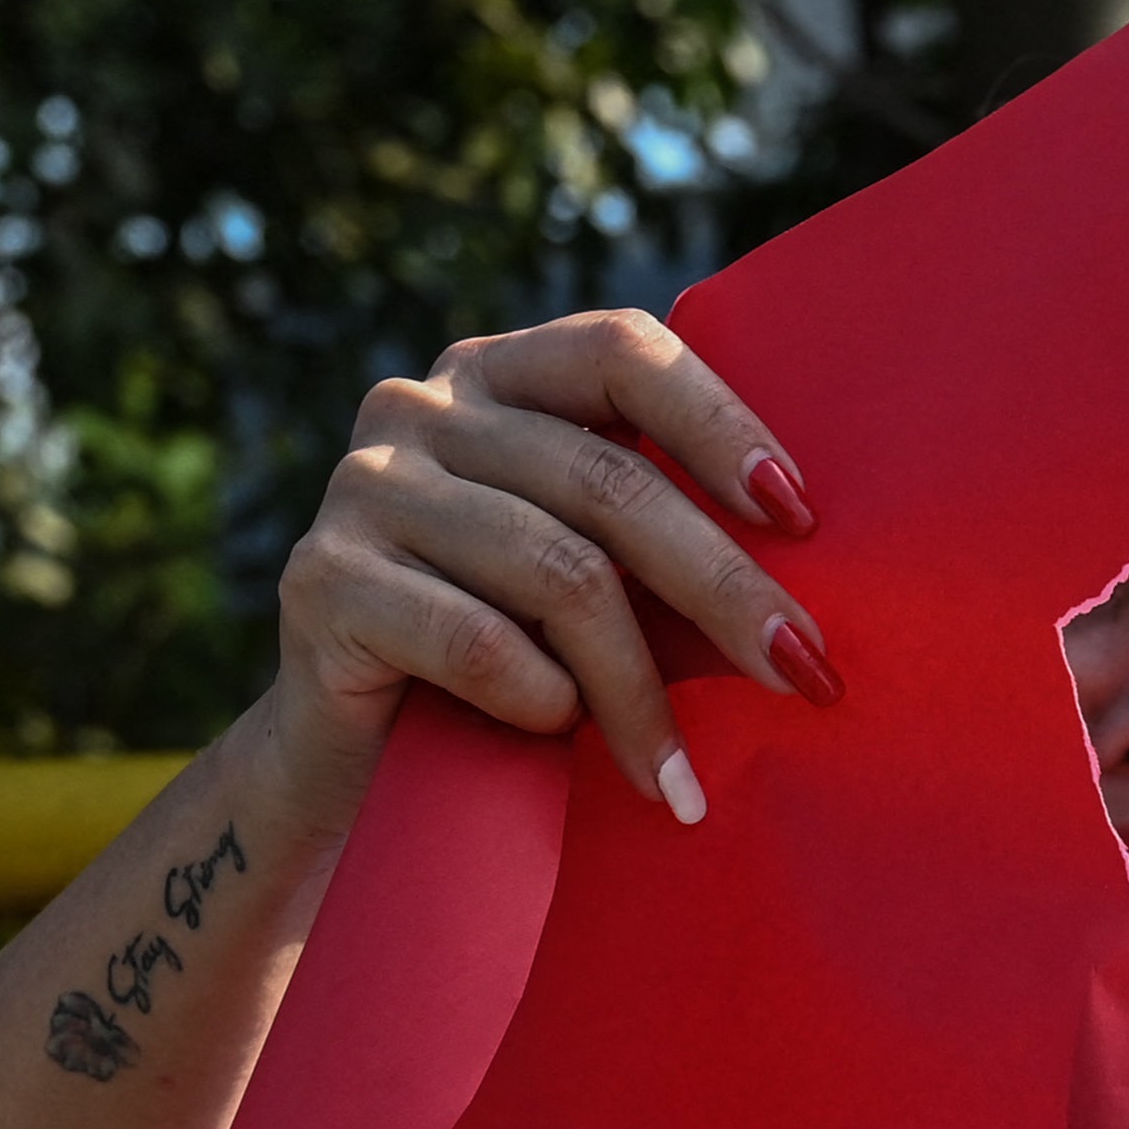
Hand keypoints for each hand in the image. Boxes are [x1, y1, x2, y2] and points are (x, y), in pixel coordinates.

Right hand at [259, 309, 840, 837]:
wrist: (355, 764)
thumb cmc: (506, 664)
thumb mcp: (593, 581)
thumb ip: (665, 546)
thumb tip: (808, 593)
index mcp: (500, 376)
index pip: (623, 353)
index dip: (719, 424)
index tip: (801, 517)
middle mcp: (422, 405)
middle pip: (609, 483)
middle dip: (723, 589)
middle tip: (805, 672)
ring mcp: (364, 485)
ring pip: (556, 573)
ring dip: (637, 690)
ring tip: (678, 775)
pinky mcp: (320, 579)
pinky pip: (476, 642)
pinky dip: (540, 699)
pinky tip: (560, 739)